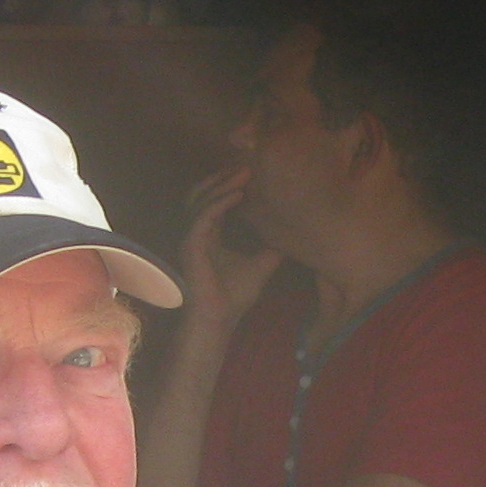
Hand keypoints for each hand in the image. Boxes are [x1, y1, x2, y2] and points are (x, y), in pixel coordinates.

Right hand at [180, 169, 279, 330]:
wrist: (218, 321)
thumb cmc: (234, 297)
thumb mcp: (262, 266)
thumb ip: (272, 250)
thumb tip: (293, 238)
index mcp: (210, 234)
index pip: (217, 200)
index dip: (230, 184)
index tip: (252, 173)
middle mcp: (197, 232)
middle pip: (205, 193)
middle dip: (224, 177)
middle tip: (247, 165)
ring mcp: (192, 237)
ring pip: (201, 199)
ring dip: (222, 184)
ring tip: (244, 174)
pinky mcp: (191, 245)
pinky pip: (203, 216)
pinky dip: (220, 203)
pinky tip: (238, 194)